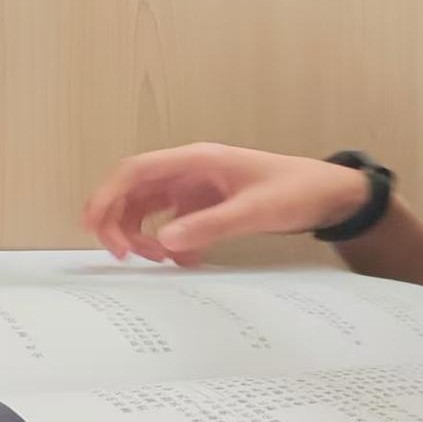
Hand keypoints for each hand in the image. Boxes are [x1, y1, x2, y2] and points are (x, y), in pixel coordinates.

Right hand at [82, 143, 368, 266]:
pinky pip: (174, 223)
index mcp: (197, 160)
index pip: (136, 170)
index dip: (107, 195)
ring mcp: (197, 188)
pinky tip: (187, 261)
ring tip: (160, 260)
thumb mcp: (255, 211)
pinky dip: (172, 243)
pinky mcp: (207, 205)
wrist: (328, 194)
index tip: (94, 227)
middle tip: (125, 257)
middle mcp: (191, 171)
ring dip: (145, 235)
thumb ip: (210, 226)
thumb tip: (165, 242)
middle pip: (134, 191)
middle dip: (120, 222)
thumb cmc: (295, 191)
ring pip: (150, 209)